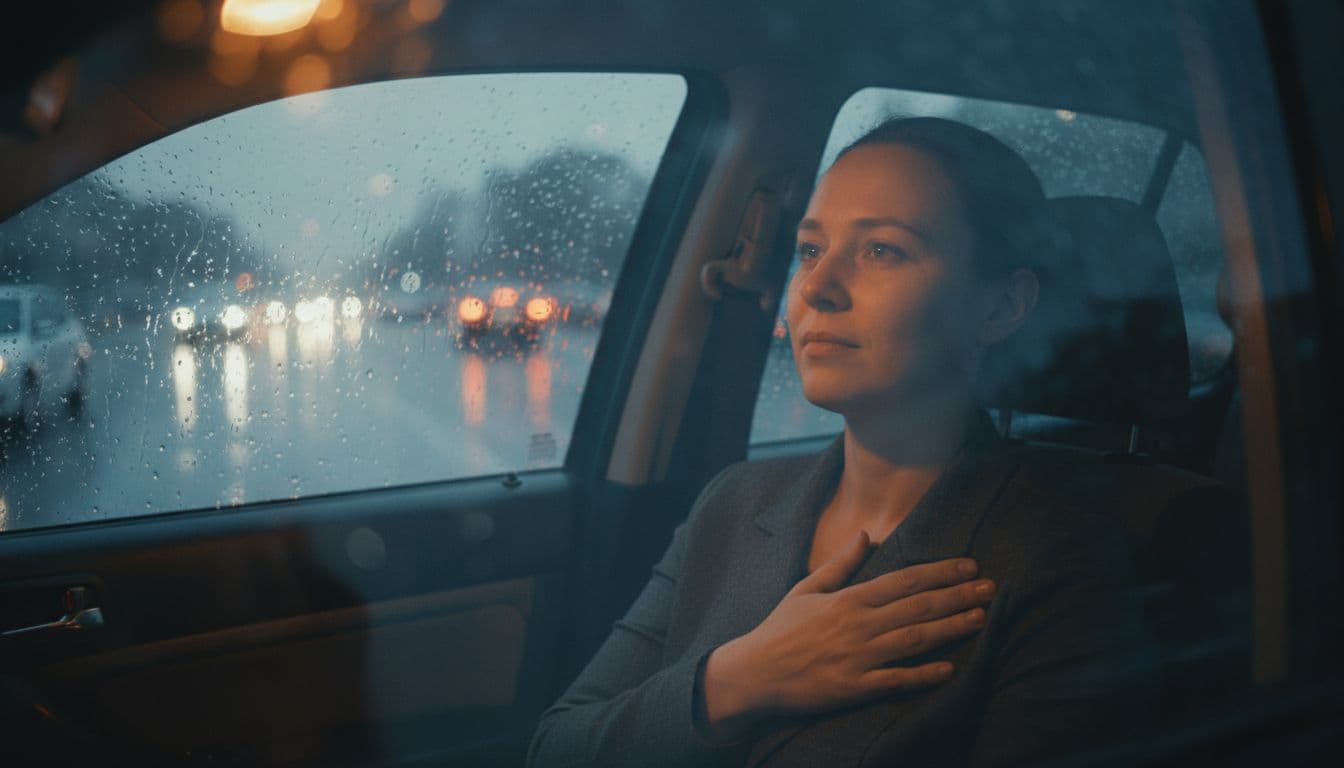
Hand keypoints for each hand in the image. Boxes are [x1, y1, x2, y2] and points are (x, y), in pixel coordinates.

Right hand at [700, 532, 993, 736]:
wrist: (754, 673)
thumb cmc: (780, 630)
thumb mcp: (807, 589)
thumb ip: (842, 564)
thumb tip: (867, 535)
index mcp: (849, 599)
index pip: (905, 580)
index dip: (941, 572)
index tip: (970, 565)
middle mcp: (858, 625)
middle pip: (918, 606)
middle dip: (958, 596)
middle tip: (991, 588)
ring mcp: (858, 657)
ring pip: (915, 639)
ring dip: (951, 628)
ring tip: (981, 618)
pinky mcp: (854, 687)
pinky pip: (896, 680)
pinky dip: (924, 675)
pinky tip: (949, 668)